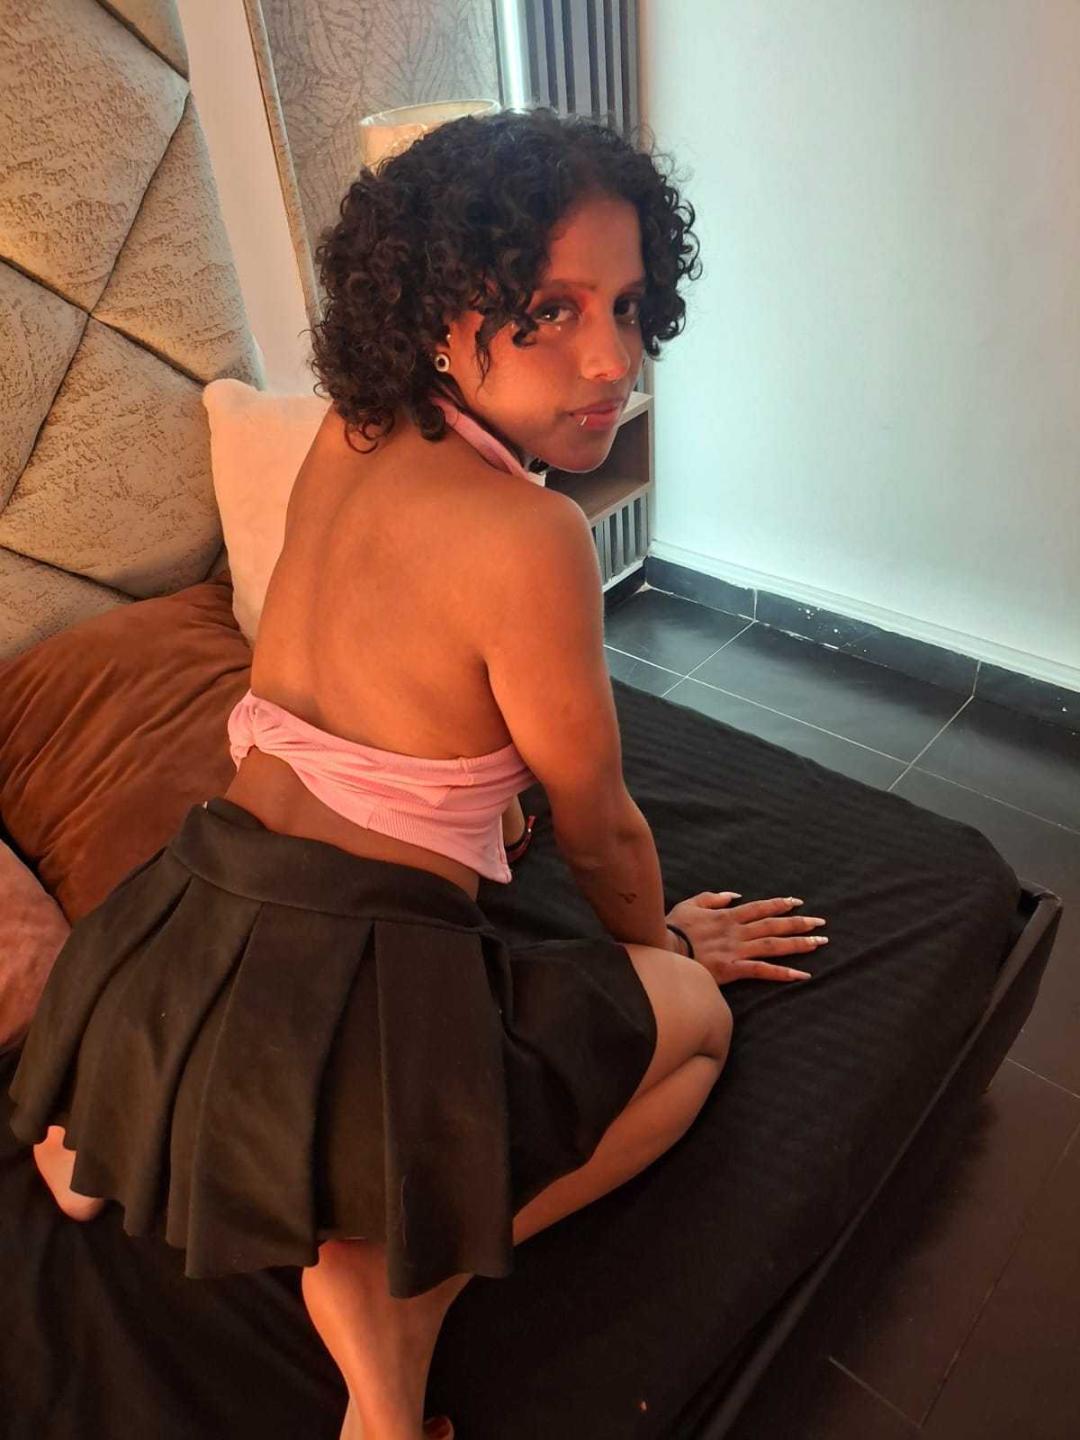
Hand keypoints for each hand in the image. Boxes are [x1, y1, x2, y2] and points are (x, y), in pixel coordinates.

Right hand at [665, 891, 827, 985]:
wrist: (663, 948)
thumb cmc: (674, 927)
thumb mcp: (691, 904)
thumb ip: (712, 898)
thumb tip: (732, 895)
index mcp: (727, 916)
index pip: (760, 908)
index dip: (780, 905)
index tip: (798, 903)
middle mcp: (736, 931)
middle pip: (773, 925)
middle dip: (799, 923)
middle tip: (821, 923)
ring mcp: (736, 950)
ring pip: (773, 945)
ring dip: (798, 943)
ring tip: (819, 943)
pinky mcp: (732, 969)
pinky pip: (761, 970)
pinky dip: (782, 973)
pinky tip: (801, 974)